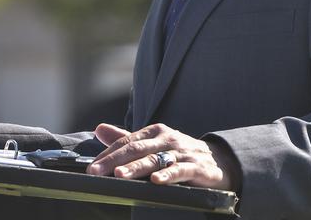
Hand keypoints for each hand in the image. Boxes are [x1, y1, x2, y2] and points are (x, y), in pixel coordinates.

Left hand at [86, 123, 240, 190]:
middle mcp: (167, 139)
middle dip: (114, 161)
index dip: (108, 154)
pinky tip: (156, 181)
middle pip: (137, 149)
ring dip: (136, 168)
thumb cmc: (180, 152)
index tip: (92, 166)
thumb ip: (126, 138)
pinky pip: (179, 171)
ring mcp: (181, 153)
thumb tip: (99, 129)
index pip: (127, 141)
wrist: (218, 160)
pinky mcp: (195, 168)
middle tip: (95, 171)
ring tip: (119, 175)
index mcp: (155, 132)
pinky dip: (168, 175)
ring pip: (155, 160)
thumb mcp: (154, 143)